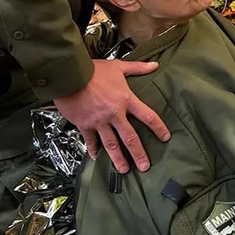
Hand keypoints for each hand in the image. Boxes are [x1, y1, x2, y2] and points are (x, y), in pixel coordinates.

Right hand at [54, 59, 168, 172]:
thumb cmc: (94, 70)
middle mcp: (115, 114)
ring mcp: (99, 121)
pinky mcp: (85, 124)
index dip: (158, 128)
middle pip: (130, 137)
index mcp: (126, 100)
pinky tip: (96, 158)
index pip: (147, 116)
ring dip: (118, 158)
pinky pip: (90, 140)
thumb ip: (138, 68)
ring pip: (111, 144)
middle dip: (138, 153)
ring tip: (124, 170)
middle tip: (145, 166)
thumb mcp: (118, 66)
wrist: (70, 75)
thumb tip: (155, 65)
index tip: (165, 138)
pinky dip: (93, 150)